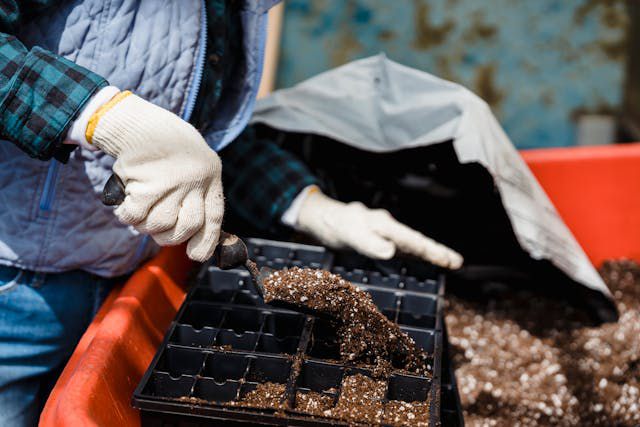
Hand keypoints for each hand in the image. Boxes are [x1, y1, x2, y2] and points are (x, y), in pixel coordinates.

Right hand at [88, 91, 222, 261]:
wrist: (137, 122)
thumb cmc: (165, 144)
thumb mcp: (193, 162)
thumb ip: (197, 191)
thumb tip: (192, 234)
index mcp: (210, 175)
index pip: (214, 217)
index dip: (206, 241)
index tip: (195, 255)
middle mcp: (195, 180)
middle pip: (188, 227)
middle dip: (170, 236)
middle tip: (158, 228)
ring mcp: (172, 183)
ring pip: (161, 225)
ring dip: (146, 225)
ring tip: (140, 211)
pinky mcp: (147, 184)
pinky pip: (137, 216)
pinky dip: (128, 216)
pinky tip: (125, 206)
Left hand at [296, 189, 462, 268]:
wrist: (324, 219)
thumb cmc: (337, 224)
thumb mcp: (350, 234)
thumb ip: (369, 242)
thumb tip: (391, 252)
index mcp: (384, 224)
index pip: (412, 239)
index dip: (430, 250)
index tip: (447, 259)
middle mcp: (389, 227)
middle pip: (417, 241)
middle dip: (437, 252)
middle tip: (457, 262)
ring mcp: (387, 234)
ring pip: (413, 245)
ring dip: (432, 254)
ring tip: (452, 263)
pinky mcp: (383, 240)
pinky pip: (405, 248)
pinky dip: (419, 254)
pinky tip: (429, 260)